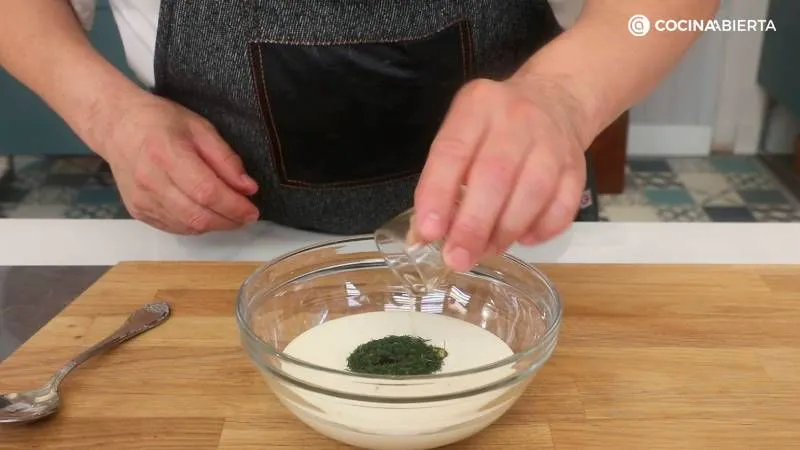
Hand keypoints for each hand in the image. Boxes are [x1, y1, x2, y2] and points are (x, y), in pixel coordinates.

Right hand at [97, 92, 259, 233]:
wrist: (116, 127)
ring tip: (231, 215)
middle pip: (198, 215)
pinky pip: (175, 228)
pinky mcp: (138, 211)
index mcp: (167, 154)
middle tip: (247, 216)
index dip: (234, 206)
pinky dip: (197, 226)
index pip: (207, 191)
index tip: (252, 210)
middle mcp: (151, 181)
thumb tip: (248, 188)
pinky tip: (208, 215)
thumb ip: (225, 159)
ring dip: (216, 225)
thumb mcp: (200, 128)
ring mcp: (142, 200)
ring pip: (188, 226)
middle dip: (230, 220)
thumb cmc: (160, 122)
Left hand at [413, 77, 589, 271]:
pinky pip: (563, 207)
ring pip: (532, 193)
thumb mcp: (462, 133)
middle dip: (473, 225)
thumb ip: (442, 178)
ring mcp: (552, 142)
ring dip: (506, 232)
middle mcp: (516, 119)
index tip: (429, 232)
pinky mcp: (577, 167)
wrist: (555, 100)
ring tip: (487, 251)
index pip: (453, 151)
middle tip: (457, 258)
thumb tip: (425, 234)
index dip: (438, 194)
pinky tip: (523, 238)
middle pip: (495, 175)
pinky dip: (541, 230)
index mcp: (478, 106)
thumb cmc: (495, 127)